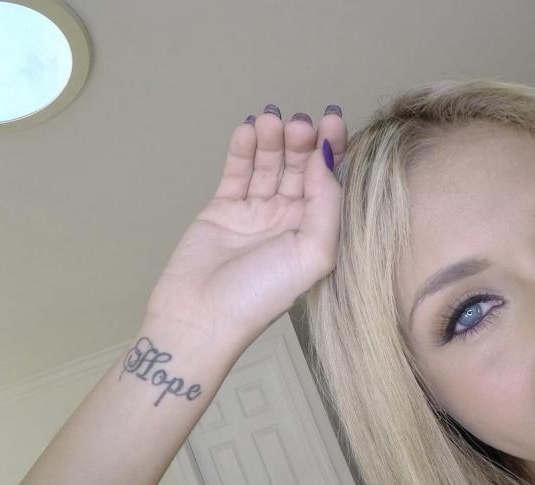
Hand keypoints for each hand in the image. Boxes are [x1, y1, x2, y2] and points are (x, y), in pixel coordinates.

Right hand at [145, 106, 346, 349]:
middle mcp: (289, 221)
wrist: (201, 315)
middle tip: (298, 123)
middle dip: (302, 142)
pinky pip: (237, 173)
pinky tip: (248, 129)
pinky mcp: (223, 209)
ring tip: (271, 120)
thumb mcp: (312, 253)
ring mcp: (256, 213)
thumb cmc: (262, 293)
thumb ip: (326, 204)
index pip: (330, 183)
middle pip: (301, 169)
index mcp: (316, 233)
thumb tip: (325, 159)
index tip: (332, 120)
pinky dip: (243, 150)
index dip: (333, 150)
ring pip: (269, 166)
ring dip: (272, 141)